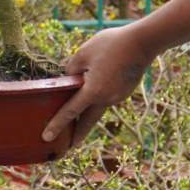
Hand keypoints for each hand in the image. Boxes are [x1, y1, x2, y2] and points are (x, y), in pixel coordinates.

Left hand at [41, 24, 152, 147]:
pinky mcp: (124, 92)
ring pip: (98, 107)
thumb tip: (68, 79)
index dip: (57, 125)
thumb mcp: (84, 53)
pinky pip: (107, 97)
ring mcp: (117, 97)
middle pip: (88, 122)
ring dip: (88, 111)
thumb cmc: (111, 44)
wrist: (142, 42)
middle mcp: (106, 99)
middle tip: (68, 146)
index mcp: (93, 91)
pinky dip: (99, 97)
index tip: (47, 137)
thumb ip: (72, 69)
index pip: (70, 112)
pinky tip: (100, 84)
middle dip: (77, 135)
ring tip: (79, 110)